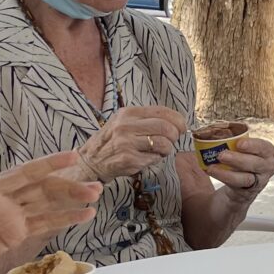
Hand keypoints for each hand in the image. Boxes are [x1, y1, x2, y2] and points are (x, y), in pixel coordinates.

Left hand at [0, 154, 101, 273]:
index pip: (20, 175)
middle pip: (40, 188)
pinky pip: (44, 223)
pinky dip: (64, 219)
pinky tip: (84, 215)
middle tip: (93, 188)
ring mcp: (12, 216)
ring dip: (71, 199)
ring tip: (96, 196)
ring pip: (46, 203)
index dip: (46, 165)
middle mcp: (2, 200)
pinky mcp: (17, 232)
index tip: (71, 156)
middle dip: (67, 186)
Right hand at [73, 106, 187, 180]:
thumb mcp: (125, 122)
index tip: (183, 127)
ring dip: (167, 150)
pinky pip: (154, 159)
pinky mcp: (128, 160)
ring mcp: (126, 143)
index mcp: (128, 113)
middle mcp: (126, 126)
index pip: (162, 111)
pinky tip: (146, 158)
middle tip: (171, 141)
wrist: (90, 161)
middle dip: (175, 136)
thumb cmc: (112, 141)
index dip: (178, 120)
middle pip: (167, 128)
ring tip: (158, 151)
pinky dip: (155, 160)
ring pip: (164, 144)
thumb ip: (147, 119)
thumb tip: (177, 121)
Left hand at [206, 135, 273, 195]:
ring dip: (228, 173)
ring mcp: (258, 182)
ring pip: (246, 178)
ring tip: (212, 167)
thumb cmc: (239, 162)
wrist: (238, 189)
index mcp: (267, 152)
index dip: (254, 145)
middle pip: (256, 164)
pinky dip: (223, 179)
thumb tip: (205, 132)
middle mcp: (267, 167)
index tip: (239, 143)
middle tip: (222, 155)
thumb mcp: (240, 150)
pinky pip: (236, 186)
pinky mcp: (247, 192)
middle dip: (238, 159)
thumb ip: (229, 141)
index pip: (265, 147)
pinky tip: (211, 172)